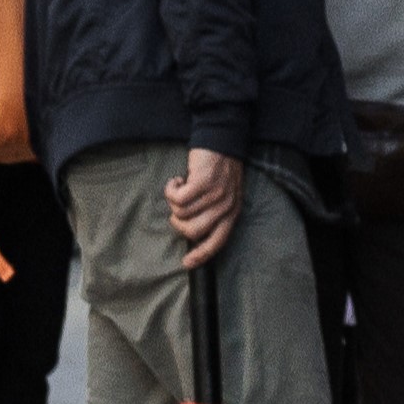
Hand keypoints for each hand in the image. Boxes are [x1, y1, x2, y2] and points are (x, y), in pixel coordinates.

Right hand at [167, 145, 241, 266]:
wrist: (222, 140)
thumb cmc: (219, 169)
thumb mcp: (224, 194)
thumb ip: (214, 213)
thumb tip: (192, 231)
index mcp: (232, 213)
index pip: (217, 242)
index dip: (202, 255)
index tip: (187, 263)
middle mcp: (225, 207)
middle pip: (193, 231)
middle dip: (178, 222)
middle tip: (177, 207)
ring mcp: (214, 195)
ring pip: (181, 213)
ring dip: (173, 201)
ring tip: (180, 187)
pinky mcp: (202, 183)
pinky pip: (177, 198)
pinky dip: (171, 189)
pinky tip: (177, 180)